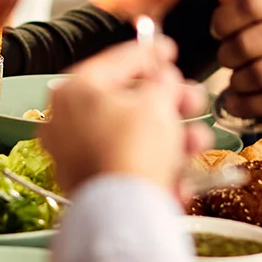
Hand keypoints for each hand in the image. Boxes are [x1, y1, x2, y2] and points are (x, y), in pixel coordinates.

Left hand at [39, 39, 211, 194]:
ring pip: (131, 135)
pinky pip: (127, 164)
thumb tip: (164, 78)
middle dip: (168, 103)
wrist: (122, 211)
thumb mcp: (157, 102)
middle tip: (191, 100)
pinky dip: (155, 165)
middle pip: (126, 101)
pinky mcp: (88, 183)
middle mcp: (65, 120)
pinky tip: (179, 173)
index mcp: (74, 89)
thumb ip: (163, 81)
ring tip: (195, 142)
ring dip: (171, 137)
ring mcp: (73, 154)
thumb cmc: (131, 151)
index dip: (151, 52)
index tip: (168, 50)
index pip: (117, 60)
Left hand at [212, 0, 261, 119]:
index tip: (219, 32)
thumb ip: (255, 5)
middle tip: (229, 60)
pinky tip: (238, 104)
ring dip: (238, 82)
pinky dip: (248, 105)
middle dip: (227, 56)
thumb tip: (216, 16)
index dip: (224, 20)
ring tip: (237, 81)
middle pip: (248, 42)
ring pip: (259, 74)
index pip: (248, 2)